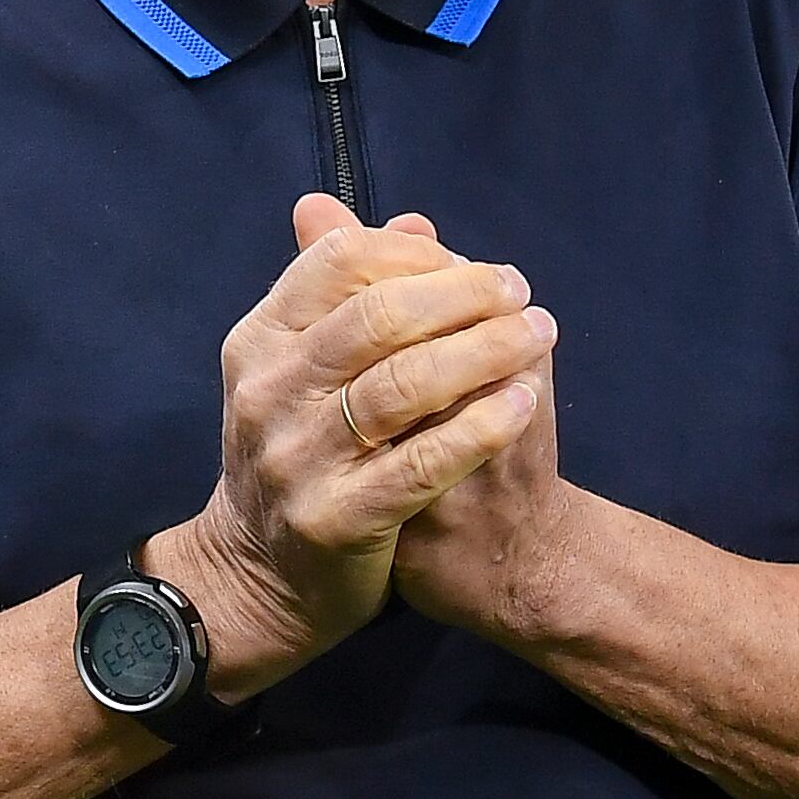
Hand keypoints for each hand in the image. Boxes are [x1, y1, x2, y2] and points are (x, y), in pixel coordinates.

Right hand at [143, 195, 551, 695]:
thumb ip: (354, 294)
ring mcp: (297, 459)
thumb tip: (414, 221)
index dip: (416, 253)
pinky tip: (524, 402)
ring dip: (486, 348)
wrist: (261, 578)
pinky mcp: (335, 519)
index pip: (339, 262)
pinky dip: (481, 425)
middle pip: (377, 316)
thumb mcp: (304, 368)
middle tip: (519, 290)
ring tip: (538, 333)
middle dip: (464, 293)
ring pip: (404, 384)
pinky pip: (422, 462)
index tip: (474, 262)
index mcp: (260, 342)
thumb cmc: (302, 453)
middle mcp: (268, 394)